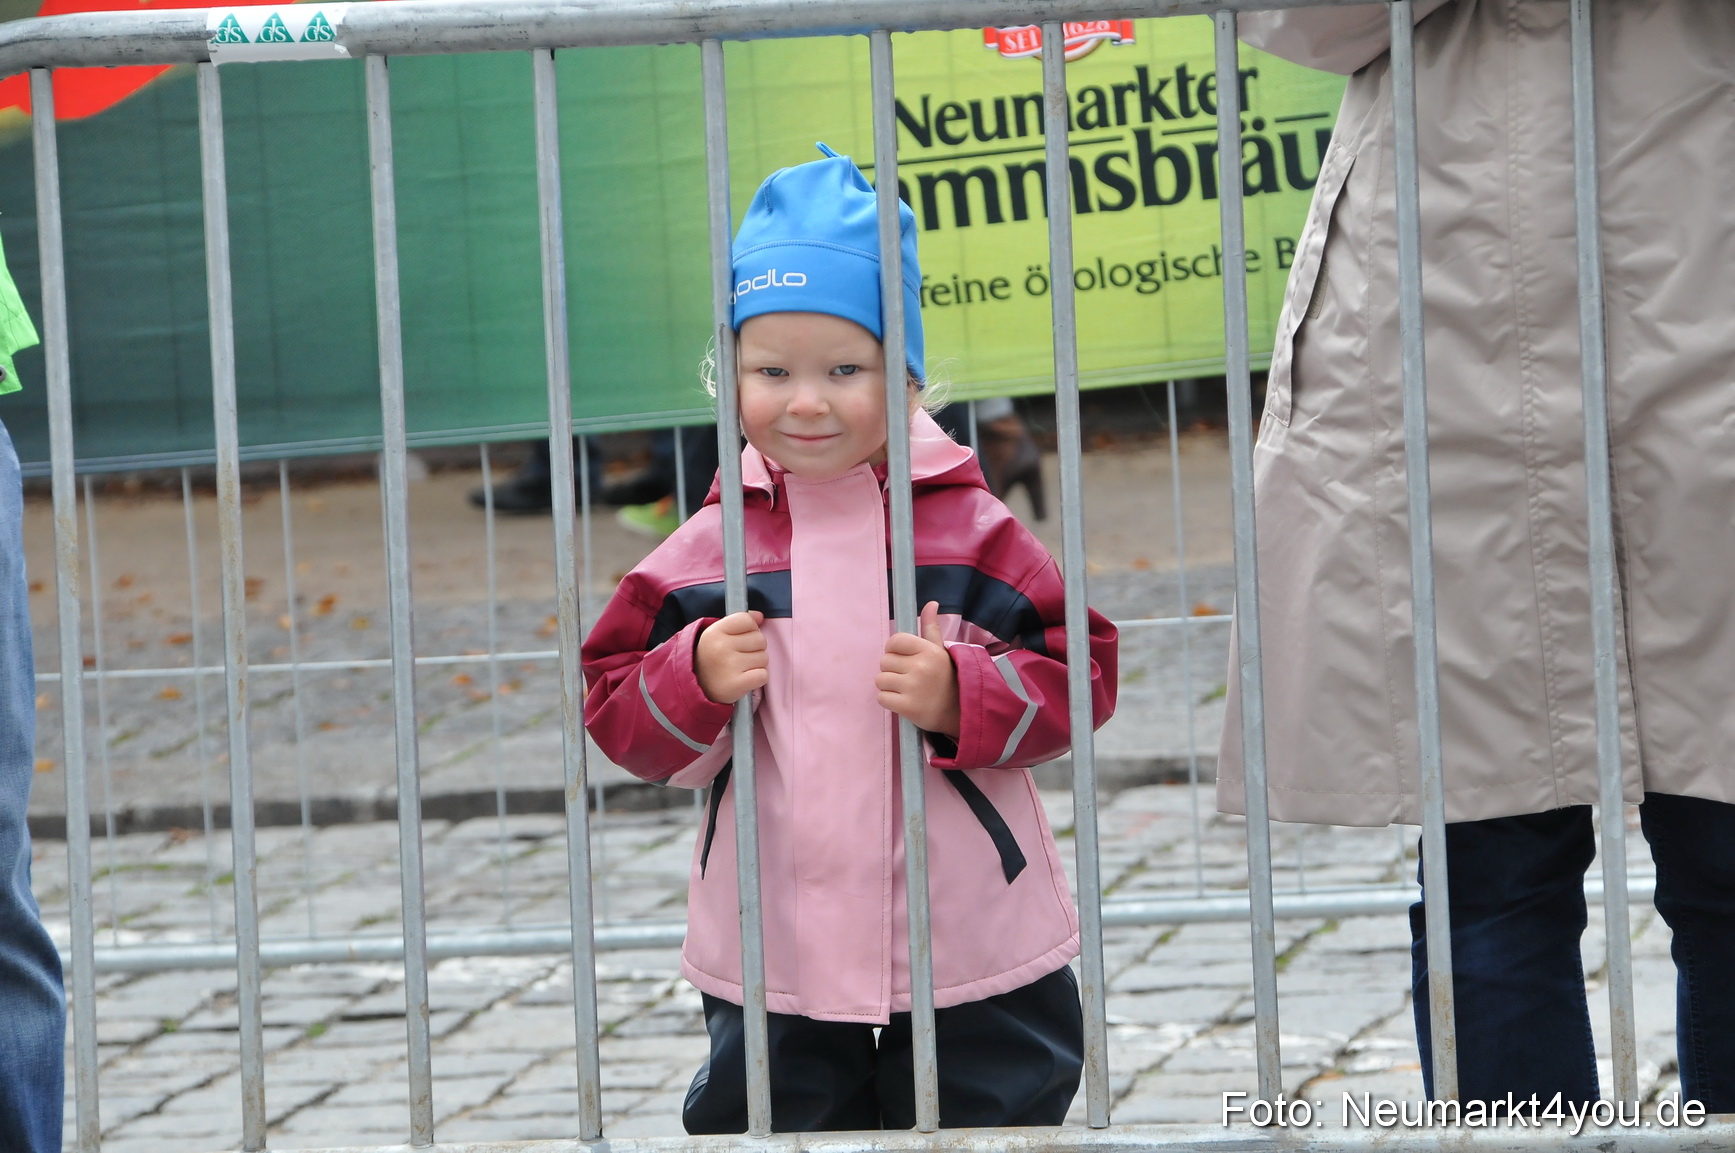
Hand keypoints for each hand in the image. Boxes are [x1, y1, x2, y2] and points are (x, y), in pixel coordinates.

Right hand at [696, 611, 767, 704]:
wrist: (698, 688)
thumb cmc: (713, 659)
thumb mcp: (718, 635)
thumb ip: (738, 622)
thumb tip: (760, 616)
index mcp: (714, 632)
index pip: (747, 620)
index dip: (750, 629)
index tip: (741, 639)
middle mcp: (720, 647)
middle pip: (760, 639)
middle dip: (755, 649)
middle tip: (740, 657)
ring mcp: (728, 666)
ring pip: (764, 658)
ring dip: (757, 664)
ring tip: (741, 669)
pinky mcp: (736, 684)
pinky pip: (763, 675)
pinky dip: (758, 678)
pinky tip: (745, 679)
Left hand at [877, 601, 960, 737]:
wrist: (958, 712)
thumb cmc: (945, 679)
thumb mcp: (940, 651)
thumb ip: (931, 628)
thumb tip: (931, 603)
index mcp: (928, 650)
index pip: (894, 641)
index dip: (894, 650)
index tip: (903, 659)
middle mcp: (921, 667)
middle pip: (884, 661)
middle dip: (892, 670)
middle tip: (908, 678)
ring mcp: (913, 687)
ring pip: (880, 680)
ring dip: (889, 686)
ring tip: (906, 690)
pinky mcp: (907, 707)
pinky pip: (881, 698)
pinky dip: (889, 701)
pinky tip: (903, 701)